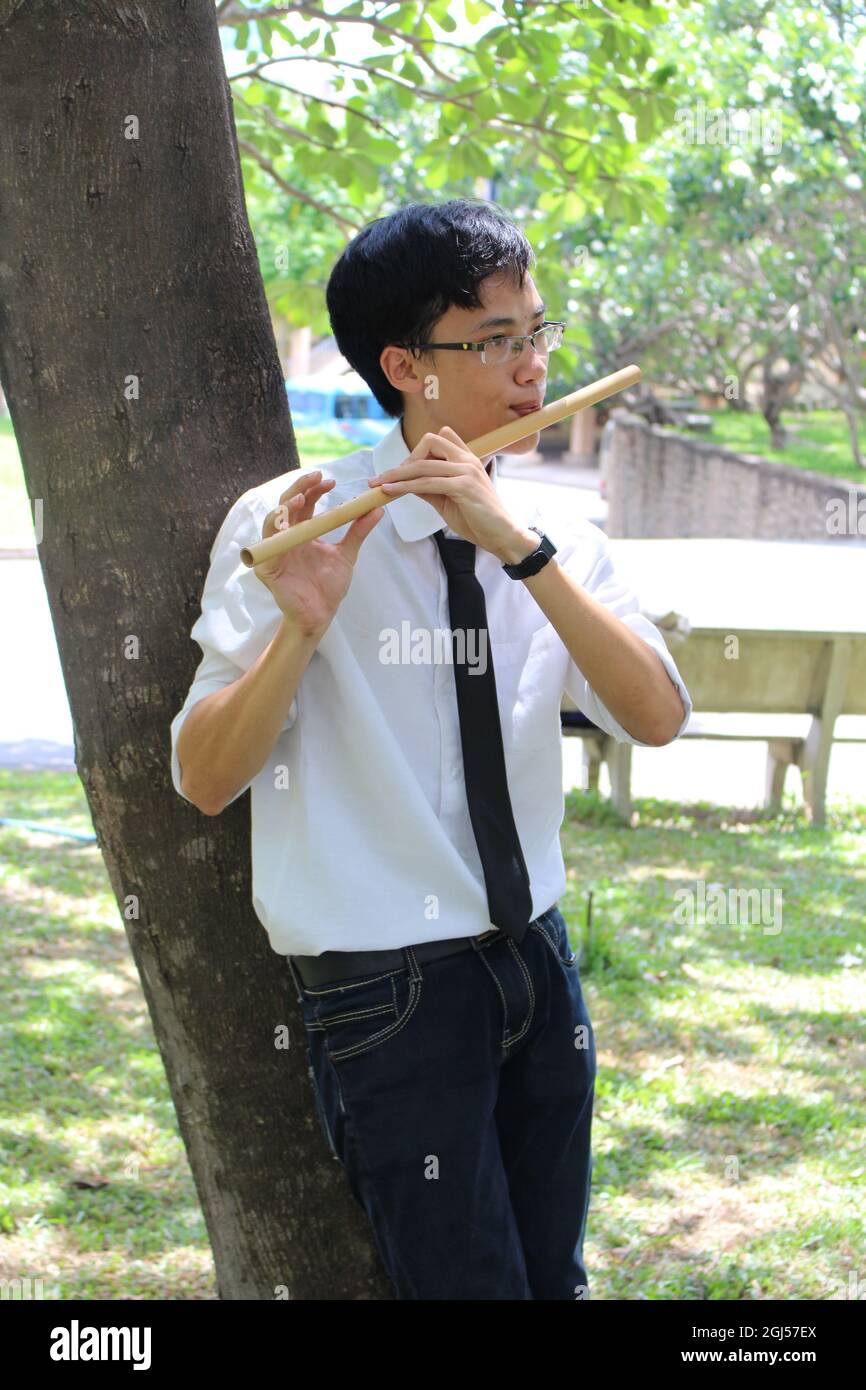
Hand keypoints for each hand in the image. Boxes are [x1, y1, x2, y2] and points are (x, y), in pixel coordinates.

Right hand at [254, 470, 383, 634]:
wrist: (321, 615)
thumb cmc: (329, 587)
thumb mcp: (347, 554)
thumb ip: (358, 531)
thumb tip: (376, 509)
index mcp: (304, 531)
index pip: (306, 502)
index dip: (315, 489)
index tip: (330, 481)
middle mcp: (287, 537)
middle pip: (287, 504)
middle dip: (300, 487)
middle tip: (316, 478)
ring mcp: (275, 551)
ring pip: (273, 520)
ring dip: (286, 507)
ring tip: (302, 498)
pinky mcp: (268, 567)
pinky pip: (266, 547)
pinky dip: (274, 532)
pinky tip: (285, 524)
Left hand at [367, 426, 530, 560]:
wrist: (502, 537)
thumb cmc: (478, 520)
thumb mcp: (448, 500)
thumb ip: (430, 488)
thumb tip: (406, 483)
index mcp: (467, 460)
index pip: (441, 438)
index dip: (419, 451)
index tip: (404, 470)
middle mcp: (468, 460)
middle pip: (430, 441)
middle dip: (406, 459)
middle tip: (390, 478)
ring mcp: (467, 471)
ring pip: (424, 464)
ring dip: (397, 474)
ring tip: (378, 484)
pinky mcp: (464, 487)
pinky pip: (427, 483)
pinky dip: (405, 486)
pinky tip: (390, 491)